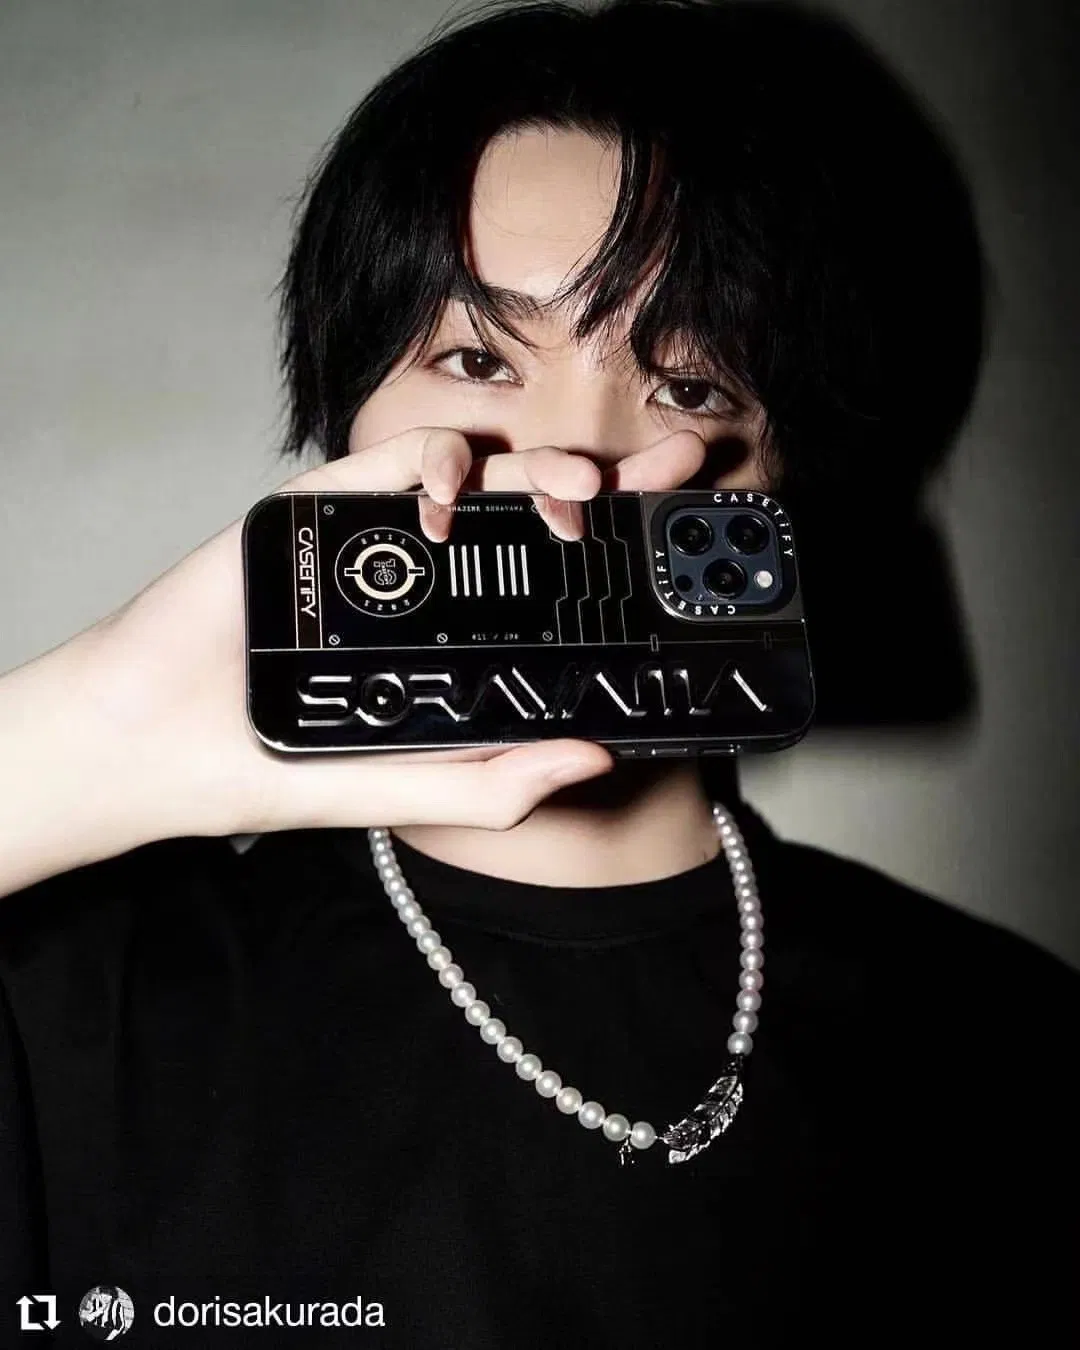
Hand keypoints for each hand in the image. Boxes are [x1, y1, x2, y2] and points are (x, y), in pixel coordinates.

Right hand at [79, 426, 706, 841]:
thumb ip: (492, 780)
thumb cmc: (269, 761)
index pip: (552, 579)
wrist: (157, 743)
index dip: (622, 548)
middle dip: (611, 482)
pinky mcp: (320, 508)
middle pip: (533, 509)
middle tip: (668, 480)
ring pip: (479, 472)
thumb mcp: (404, 788)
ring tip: (578, 500)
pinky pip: (392, 460)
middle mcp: (425, 577)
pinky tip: (451, 513)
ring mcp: (376, 540)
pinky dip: (435, 469)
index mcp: (452, 634)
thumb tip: (594, 756)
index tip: (684, 531)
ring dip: (542, 469)